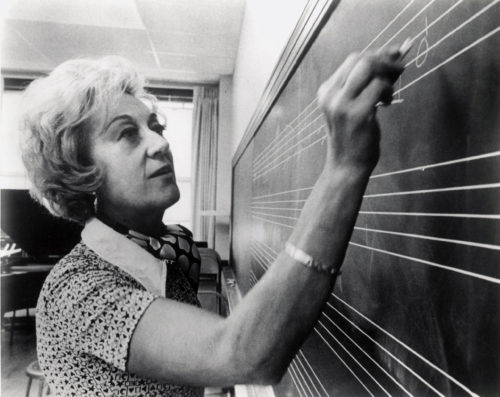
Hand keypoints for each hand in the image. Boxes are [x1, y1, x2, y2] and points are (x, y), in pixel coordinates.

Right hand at [317, 47, 403, 173]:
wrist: (346, 166)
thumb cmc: (353, 136)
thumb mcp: (352, 106)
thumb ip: (366, 83)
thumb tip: (393, 56)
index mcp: (326, 91)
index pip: (352, 60)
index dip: (377, 54)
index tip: (394, 56)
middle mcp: (330, 95)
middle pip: (360, 59)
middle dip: (384, 60)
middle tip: (398, 70)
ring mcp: (342, 104)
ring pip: (369, 67)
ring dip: (387, 75)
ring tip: (389, 93)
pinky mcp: (358, 114)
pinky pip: (379, 86)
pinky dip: (388, 91)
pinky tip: (386, 104)